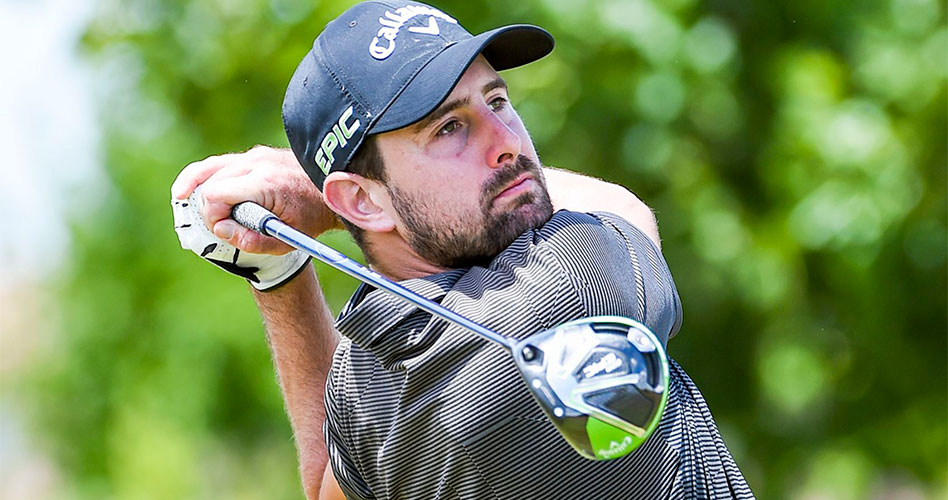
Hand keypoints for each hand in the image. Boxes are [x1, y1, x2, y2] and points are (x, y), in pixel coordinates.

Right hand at [171, 145, 340, 254]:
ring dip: (196, 184)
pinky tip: (193, 186)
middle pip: (211, 181)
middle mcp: (258, 164)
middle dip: (206, 206)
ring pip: (212, 167)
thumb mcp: (287, 239)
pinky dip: (207, 175)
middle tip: (216, 225)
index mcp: (265, 183)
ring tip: (180, 196)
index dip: (213, 216)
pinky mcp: (257, 155)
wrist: (337, 189)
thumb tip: (222, 230)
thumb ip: (252, 240)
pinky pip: (223, 163)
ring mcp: (257, 156)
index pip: (217, 195)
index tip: (223, 231)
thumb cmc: (313, 217)